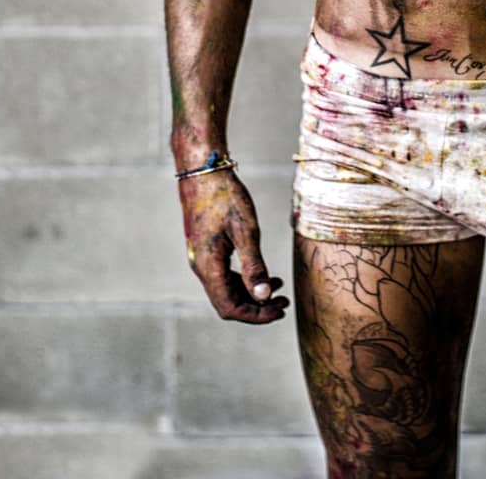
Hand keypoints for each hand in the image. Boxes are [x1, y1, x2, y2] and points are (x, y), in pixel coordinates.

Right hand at [178, 168, 289, 323]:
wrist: (203, 172)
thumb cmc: (225, 197)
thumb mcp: (245, 230)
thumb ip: (254, 266)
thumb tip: (264, 296)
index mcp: (209, 267)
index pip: (230, 308)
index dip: (256, 315)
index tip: (280, 310)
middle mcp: (202, 268)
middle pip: (228, 303)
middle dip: (256, 308)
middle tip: (283, 303)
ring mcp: (202, 259)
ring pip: (226, 290)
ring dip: (251, 295)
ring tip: (279, 290)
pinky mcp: (206, 250)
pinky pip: (224, 276)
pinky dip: (244, 281)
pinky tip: (263, 274)